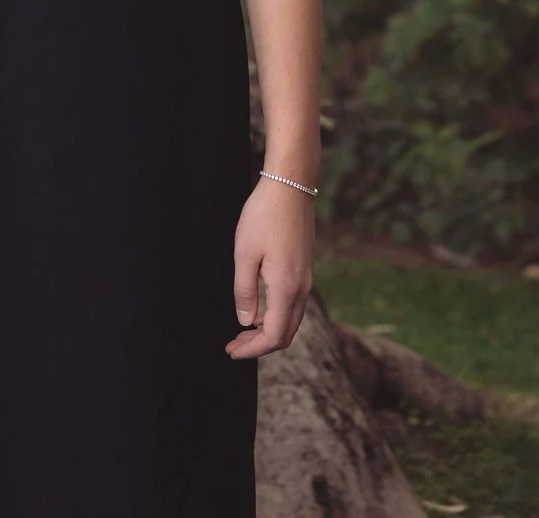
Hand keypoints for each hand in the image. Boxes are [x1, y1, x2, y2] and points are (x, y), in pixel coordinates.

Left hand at [225, 177, 314, 359]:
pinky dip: (277, 315)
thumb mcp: (244, 253)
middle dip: (260, 345)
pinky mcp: (305, 268)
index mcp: (286, 288)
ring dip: (268, 330)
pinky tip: (259, 308)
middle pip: (286, 334)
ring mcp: (306, 278)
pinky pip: (294, 304)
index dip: (253, 349)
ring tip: (243, 329)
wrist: (290, 187)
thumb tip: (246, 322)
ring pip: (291, 320)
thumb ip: (244, 291)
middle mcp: (301, 288)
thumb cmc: (264, 216)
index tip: (232, 351)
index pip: (273, 335)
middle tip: (234, 345)